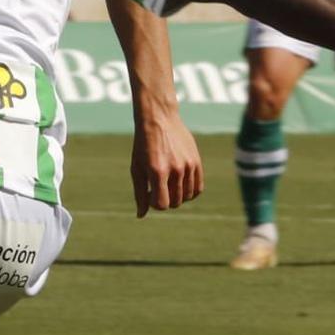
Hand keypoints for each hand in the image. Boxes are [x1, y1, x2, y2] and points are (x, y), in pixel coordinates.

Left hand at [131, 101, 202, 215]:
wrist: (159, 119)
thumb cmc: (143, 145)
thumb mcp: (136, 168)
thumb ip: (139, 193)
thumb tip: (141, 215)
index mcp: (157, 172)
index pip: (161, 204)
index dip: (154, 203)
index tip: (150, 193)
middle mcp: (176, 170)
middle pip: (175, 202)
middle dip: (165, 199)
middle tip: (158, 186)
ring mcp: (189, 166)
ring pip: (186, 197)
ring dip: (176, 196)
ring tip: (168, 183)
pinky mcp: (197, 162)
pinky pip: (198, 188)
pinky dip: (190, 192)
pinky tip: (180, 184)